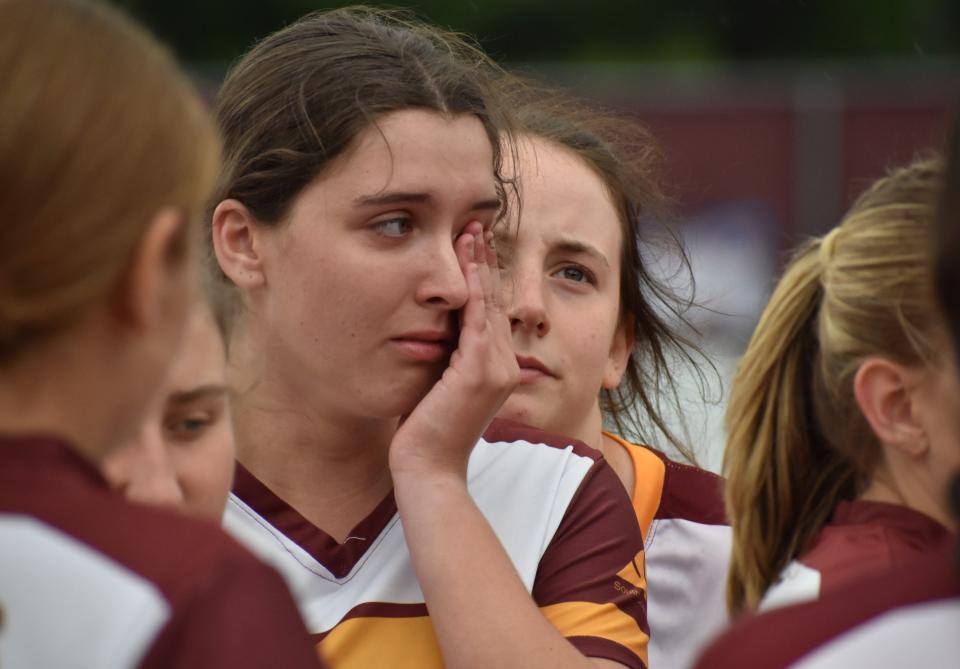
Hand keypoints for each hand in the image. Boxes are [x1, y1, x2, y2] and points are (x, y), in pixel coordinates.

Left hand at [389, 221, 519, 478]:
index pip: (491, 311)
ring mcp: (496, 368)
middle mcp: (504, 364)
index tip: (472, 242)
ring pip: (490, 303)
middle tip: (475, 221)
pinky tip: (466, 259)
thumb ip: (444, 356)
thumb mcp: (438, 384)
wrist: (427, 470)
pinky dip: (473, 286)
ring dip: (480, 263)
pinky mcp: (480, 372)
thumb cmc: (425, 431)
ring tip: (471, 229)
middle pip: (496, 299)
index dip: (483, 275)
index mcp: (496, 367)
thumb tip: (433, 327)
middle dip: (485, 258)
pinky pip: (478, 318)